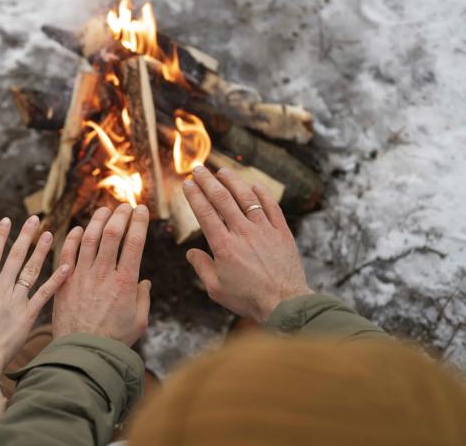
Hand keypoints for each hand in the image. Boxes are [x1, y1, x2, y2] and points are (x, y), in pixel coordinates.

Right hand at [0, 216, 70, 373]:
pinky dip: (56, 279)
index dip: (0, 236)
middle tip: (34, 219)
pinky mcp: (29, 314)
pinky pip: (45, 294)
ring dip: (40, 251)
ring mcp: (16, 300)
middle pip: (14, 257)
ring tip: (49, 234)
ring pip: (31, 270)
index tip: (7, 220)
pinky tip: (67, 266)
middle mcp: (1, 289)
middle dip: (24, 236)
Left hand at [53, 204, 150, 346]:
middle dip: (120, 215)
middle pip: (112, 234)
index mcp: (125, 282)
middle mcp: (103, 274)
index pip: (134, 242)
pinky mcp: (64, 281)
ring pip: (89, 238)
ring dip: (97, 220)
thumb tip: (144, 282)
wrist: (82, 352)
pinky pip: (66, 253)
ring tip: (105, 211)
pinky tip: (78, 229)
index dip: (139, 222)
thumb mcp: (139, 321)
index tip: (141, 210)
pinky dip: (72, 238)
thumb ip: (143, 299)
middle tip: (124, 206)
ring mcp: (81, 276)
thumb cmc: (114, 340)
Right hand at [183, 166, 312, 322]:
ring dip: (233, 182)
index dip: (194, 195)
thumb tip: (191, 253)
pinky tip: (254, 185)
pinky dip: (262, 194)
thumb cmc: (248, 299)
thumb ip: (202, 267)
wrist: (285, 303)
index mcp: (223, 246)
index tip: (187, 184)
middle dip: (207, 181)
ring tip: (223, 171)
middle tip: (198, 169)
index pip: (205, 213)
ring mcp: (264, 230)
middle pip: (222, 199)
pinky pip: (271, 207)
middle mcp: (242, 232)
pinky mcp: (281, 232)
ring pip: (246, 198)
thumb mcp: (216, 288)